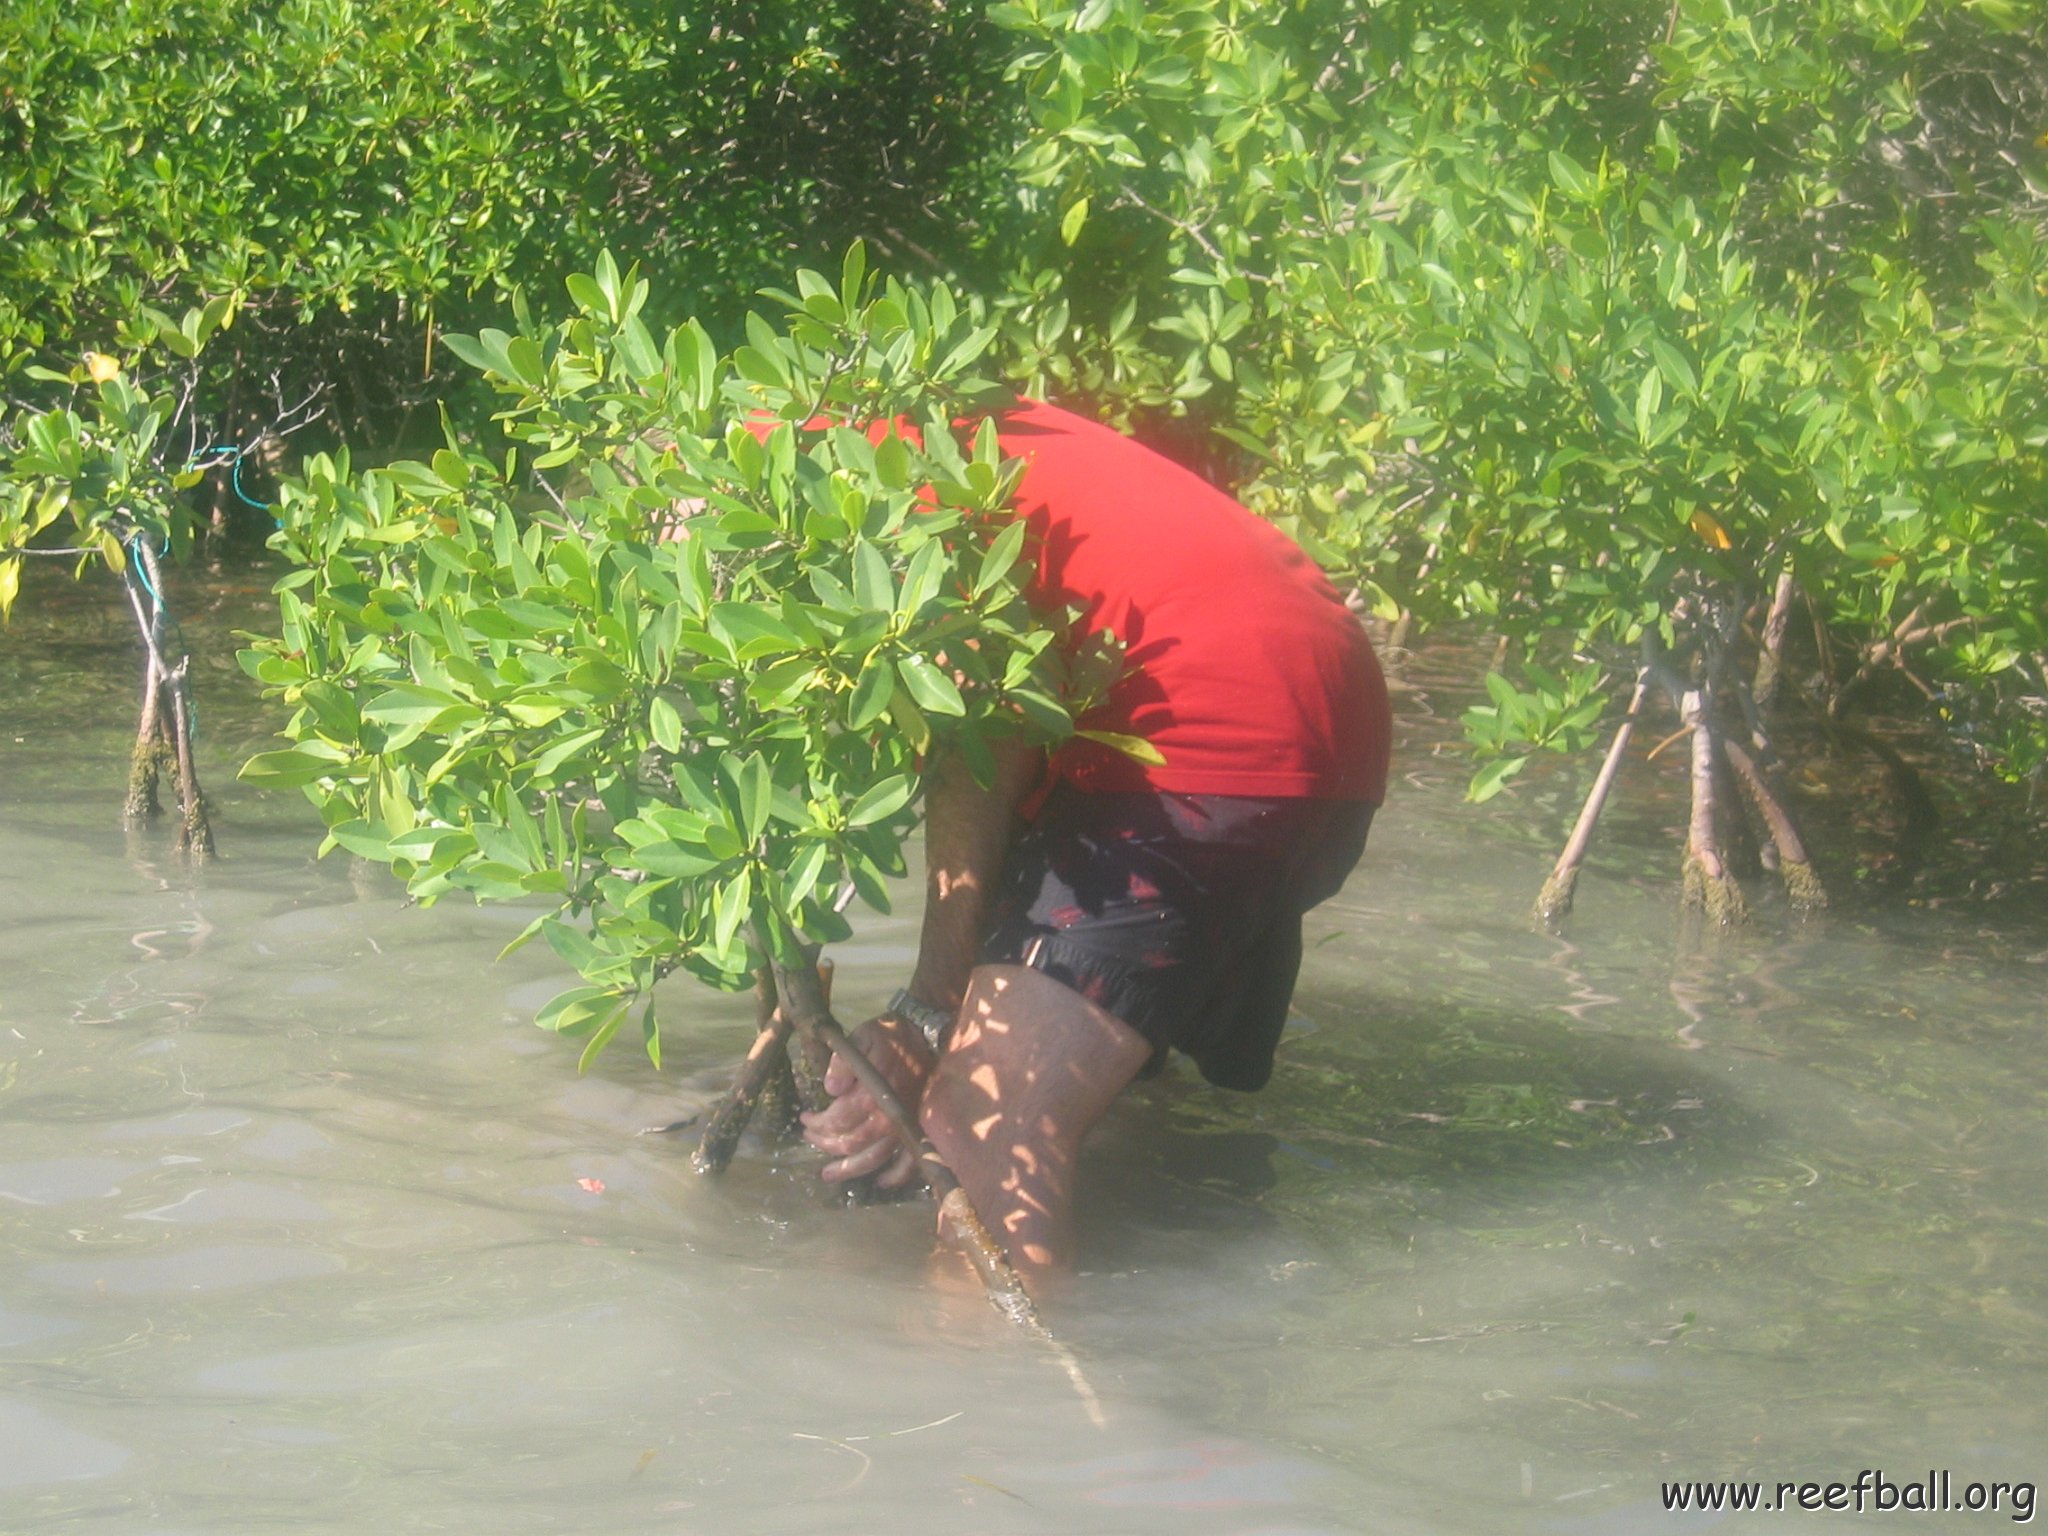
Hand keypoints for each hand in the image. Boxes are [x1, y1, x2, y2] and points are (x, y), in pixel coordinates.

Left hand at [800, 1014, 935, 1187]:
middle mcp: (888, 1115)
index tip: (805, 1117)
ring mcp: (903, 1124)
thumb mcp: (860, 1038)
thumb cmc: (888, 1036)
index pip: (838, 1120)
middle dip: (825, 1143)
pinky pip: (909, 1160)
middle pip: (851, 1143)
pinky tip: (881, 1182)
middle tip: (810, 1136)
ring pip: (874, 1158)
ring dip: (849, 1169)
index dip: (817, 1123)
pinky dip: (896, 1176)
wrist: (923, 1034)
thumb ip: (843, 1063)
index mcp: (872, 1094)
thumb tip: (831, 1090)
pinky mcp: (915, 1127)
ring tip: (828, 1174)